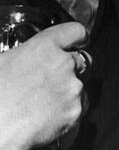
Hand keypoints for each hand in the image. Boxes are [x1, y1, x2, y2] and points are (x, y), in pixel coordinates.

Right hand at [0, 23, 87, 149]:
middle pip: (78, 61)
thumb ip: (21, 56)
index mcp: (43, 48)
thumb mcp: (1, 63)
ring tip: (40, 104)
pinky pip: (77, 109)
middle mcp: (63, 65)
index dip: (76, 37)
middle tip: (47, 82)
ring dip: (65, 93)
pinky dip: (65, 113)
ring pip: (78, 87)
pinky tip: (44, 118)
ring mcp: (73, 88)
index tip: (77, 41)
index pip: (74, 31)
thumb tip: (21, 61)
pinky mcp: (76, 111)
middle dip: (67, 69)